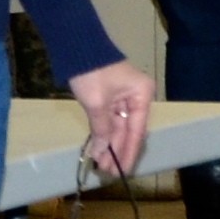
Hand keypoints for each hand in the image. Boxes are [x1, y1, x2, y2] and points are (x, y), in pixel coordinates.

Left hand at [69, 59, 155, 179]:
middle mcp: (137, 97)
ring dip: (109, 145)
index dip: (129, 152)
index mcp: (142, 95)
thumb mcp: (97, 104)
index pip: (137, 131)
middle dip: (117, 151)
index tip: (123, 170)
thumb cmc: (93, 73)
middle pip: (128, 131)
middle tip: (109, 172)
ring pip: (118, 128)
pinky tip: (98, 150)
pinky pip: (109, 121)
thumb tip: (102, 153)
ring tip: (101, 165)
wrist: (77, 46)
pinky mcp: (109, 98)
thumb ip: (102, 130)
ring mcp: (123, 98)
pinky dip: (103, 135)